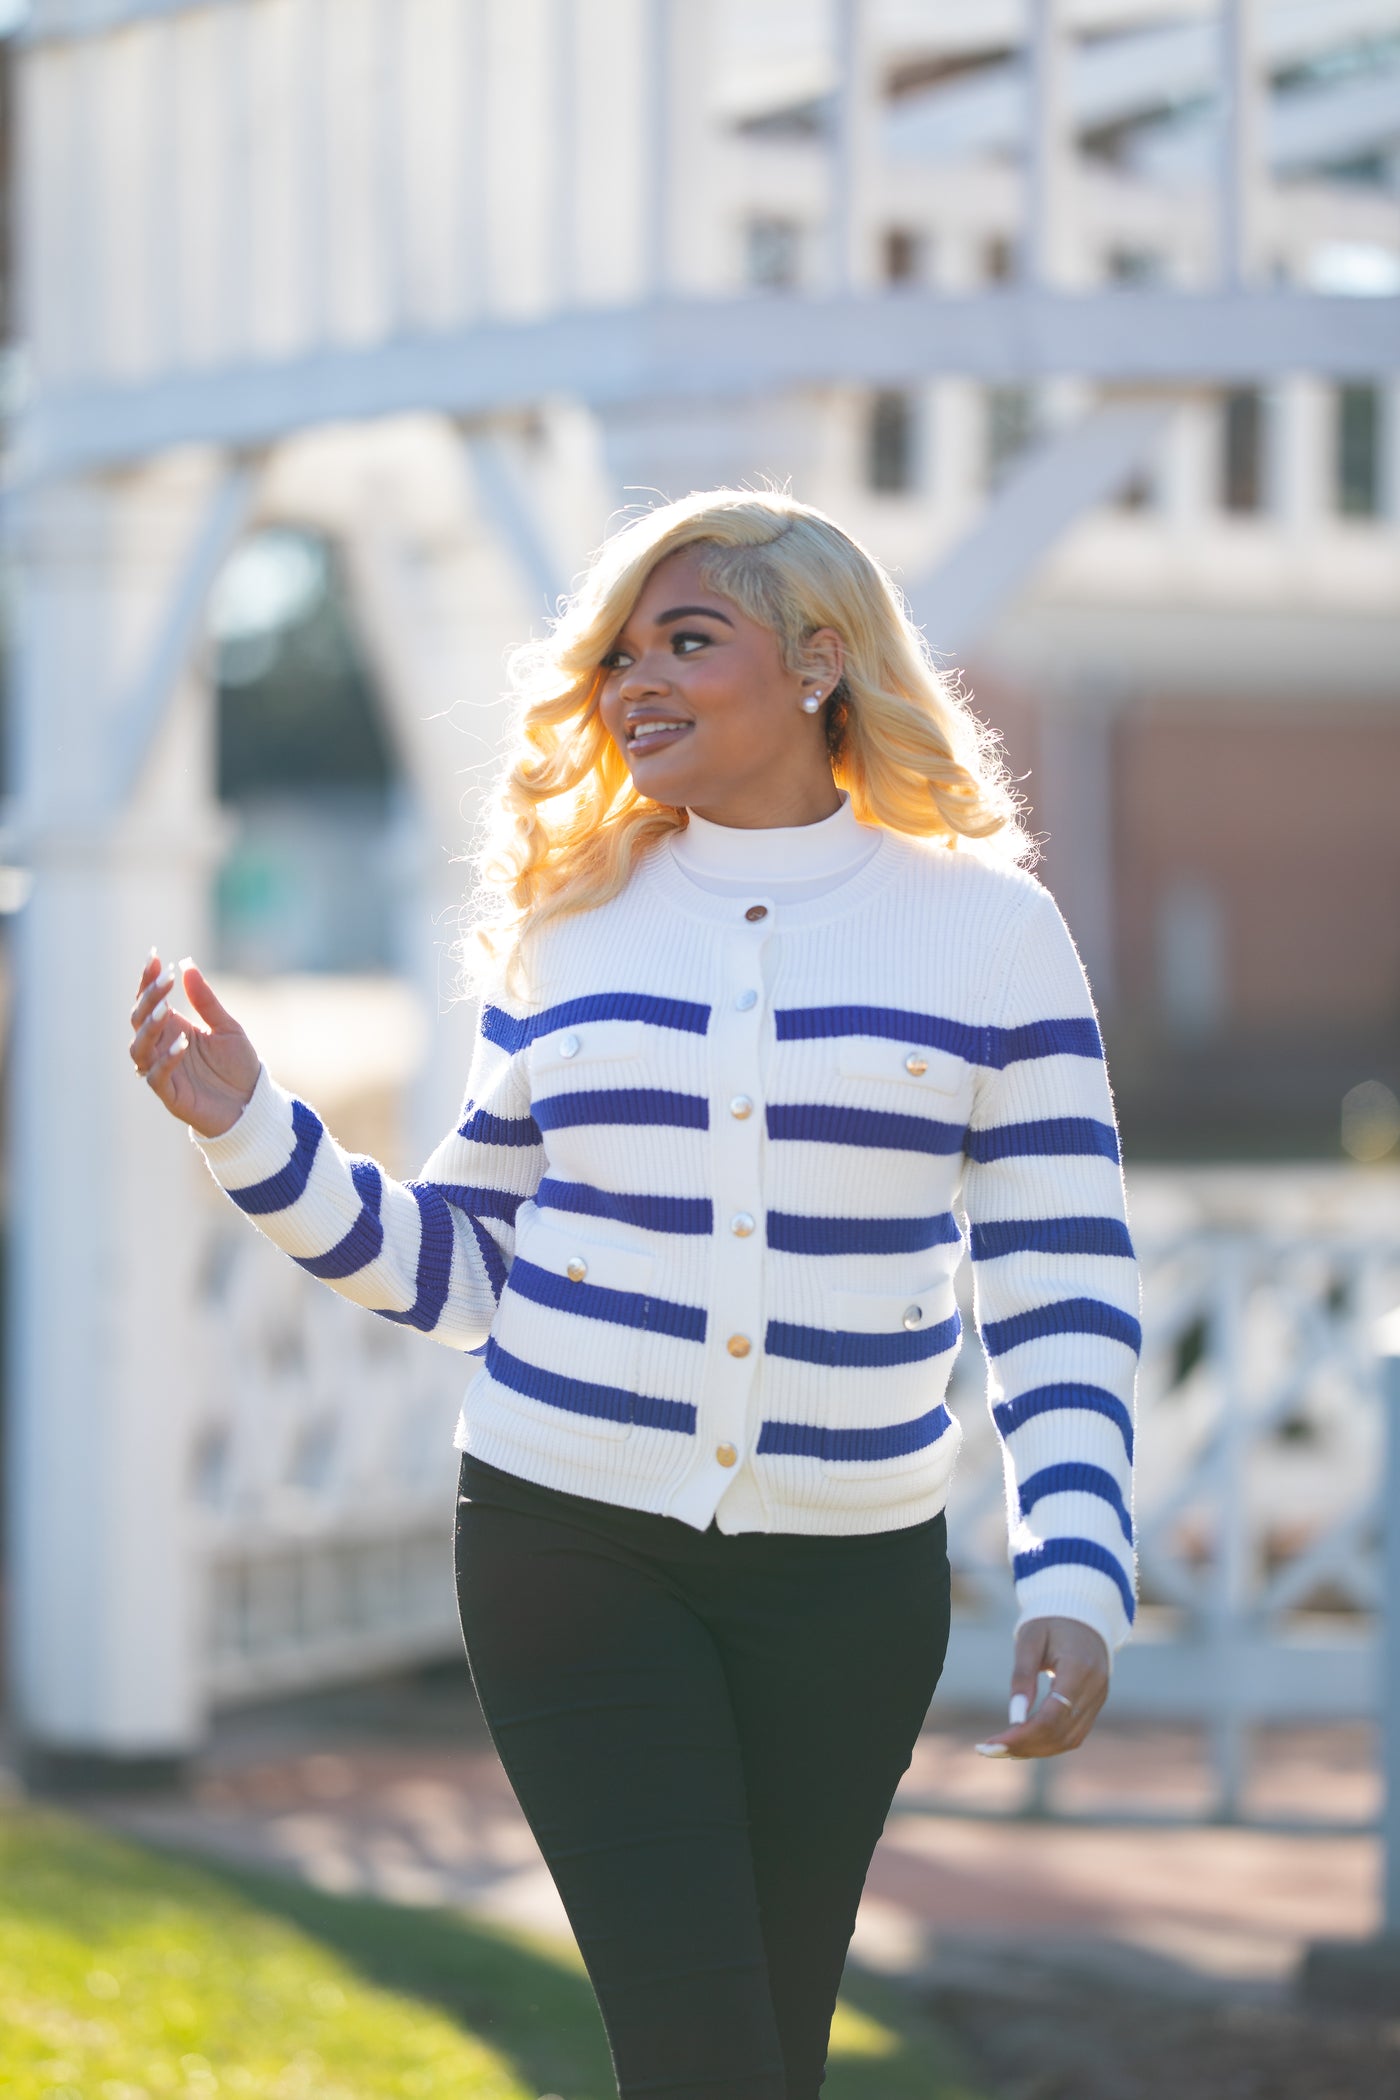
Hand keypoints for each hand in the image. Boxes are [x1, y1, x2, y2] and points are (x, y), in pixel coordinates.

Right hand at [129, 952, 260, 1138]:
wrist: (252, 1105)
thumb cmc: (238, 1066)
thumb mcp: (227, 1027)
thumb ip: (206, 1001)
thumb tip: (187, 966)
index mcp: (173, 1029)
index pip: (150, 1001)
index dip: (148, 980)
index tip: (154, 957)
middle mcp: (161, 1048)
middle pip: (139, 1020)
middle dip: (148, 998)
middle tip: (164, 979)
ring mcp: (162, 1070)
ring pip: (139, 1048)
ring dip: (149, 1028)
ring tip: (165, 1010)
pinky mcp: (170, 1094)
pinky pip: (157, 1076)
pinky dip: (166, 1060)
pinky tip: (181, 1044)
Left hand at [975, 1616, 1109, 1758]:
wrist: (1081, 1612)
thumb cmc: (1050, 1622)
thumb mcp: (1030, 1639)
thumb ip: (1022, 1676)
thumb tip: (1014, 1718)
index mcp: (1079, 1669)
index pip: (1053, 1715)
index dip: (1023, 1735)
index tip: (992, 1743)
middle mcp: (1095, 1689)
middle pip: (1060, 1733)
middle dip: (1024, 1746)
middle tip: (989, 1750)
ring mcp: (1099, 1699)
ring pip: (1069, 1739)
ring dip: (1035, 1750)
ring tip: (1002, 1749)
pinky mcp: (1095, 1705)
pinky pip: (1074, 1734)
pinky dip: (1049, 1743)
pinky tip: (1024, 1742)